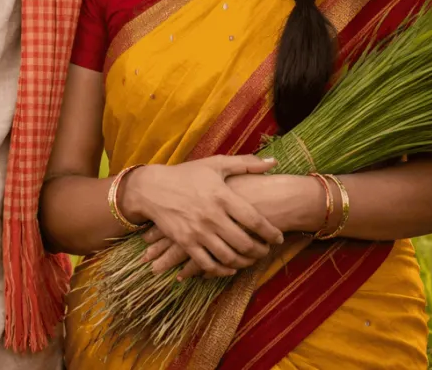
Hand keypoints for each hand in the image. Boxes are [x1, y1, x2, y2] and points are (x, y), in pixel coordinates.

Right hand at [120, 156, 283, 279]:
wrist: (153, 188)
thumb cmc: (188, 174)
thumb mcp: (216, 164)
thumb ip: (246, 164)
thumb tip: (274, 162)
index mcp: (222, 196)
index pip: (254, 220)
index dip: (271, 233)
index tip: (279, 238)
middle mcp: (212, 216)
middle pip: (244, 243)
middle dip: (260, 251)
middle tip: (266, 250)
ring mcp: (198, 232)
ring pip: (228, 257)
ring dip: (244, 262)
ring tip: (251, 259)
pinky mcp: (185, 243)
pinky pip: (207, 264)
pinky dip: (222, 270)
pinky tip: (230, 267)